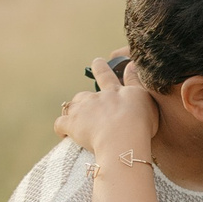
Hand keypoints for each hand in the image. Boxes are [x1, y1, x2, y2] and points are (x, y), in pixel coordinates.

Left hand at [56, 47, 158, 162]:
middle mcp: (95, 98)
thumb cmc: (138, 122)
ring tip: (78, 123)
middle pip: (84, 95)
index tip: (97, 61)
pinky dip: (61, 128)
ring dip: (73, 113)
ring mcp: (81, 110)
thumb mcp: (143, 98)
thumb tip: (130, 65)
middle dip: (84, 100)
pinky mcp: (71, 124)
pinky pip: (60, 124)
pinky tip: (64, 133)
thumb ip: (135, 81)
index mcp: (112, 91)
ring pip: (71, 107)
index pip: (105, 74)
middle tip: (89, 110)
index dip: (100, 67)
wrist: (122, 139)